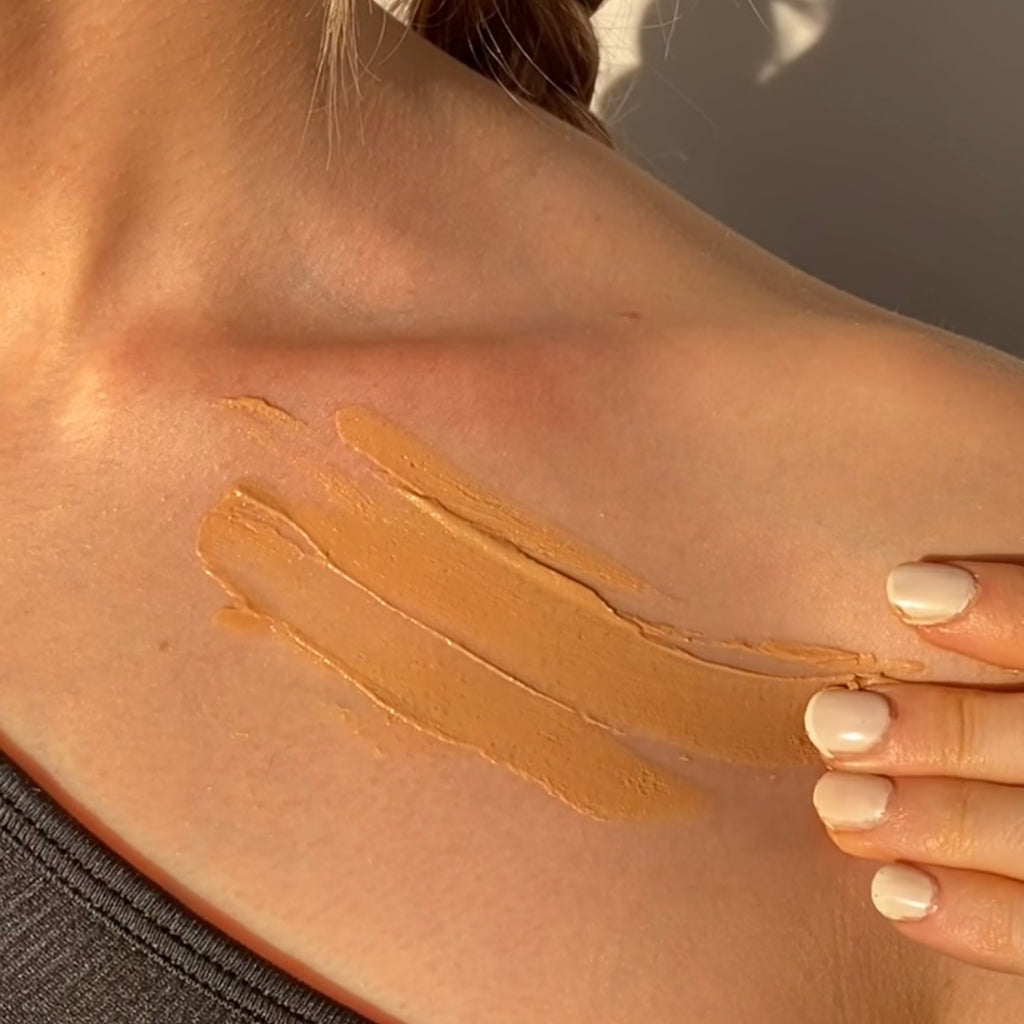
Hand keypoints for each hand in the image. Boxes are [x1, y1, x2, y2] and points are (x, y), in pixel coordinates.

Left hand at [803, 560, 1023, 973]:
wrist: (1023, 799)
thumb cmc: (995, 732)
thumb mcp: (1004, 684)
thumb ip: (990, 651)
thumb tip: (892, 591)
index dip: (1008, 607)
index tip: (905, 591)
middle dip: (947, 732)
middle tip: (831, 722)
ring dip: (941, 822)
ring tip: (838, 803)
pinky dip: (975, 916)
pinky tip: (890, 892)